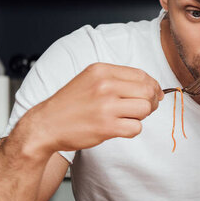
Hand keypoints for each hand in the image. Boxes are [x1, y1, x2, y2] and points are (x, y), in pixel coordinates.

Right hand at [27, 62, 163, 153]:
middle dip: (151, 102)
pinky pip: (136, 128)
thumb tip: (153, 88)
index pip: (142, 75)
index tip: (154, 94)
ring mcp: (106, 106)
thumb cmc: (70, 104)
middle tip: (144, 109)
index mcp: (102, 71)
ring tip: (127, 118)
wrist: (46, 125)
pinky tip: (119, 128)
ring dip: (141, 116)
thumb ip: (118, 80)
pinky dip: (132, 130)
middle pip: (148, 92)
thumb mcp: (90, 80)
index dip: (153, 86)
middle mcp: (105, 85)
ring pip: (145, 109)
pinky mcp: (107, 127)